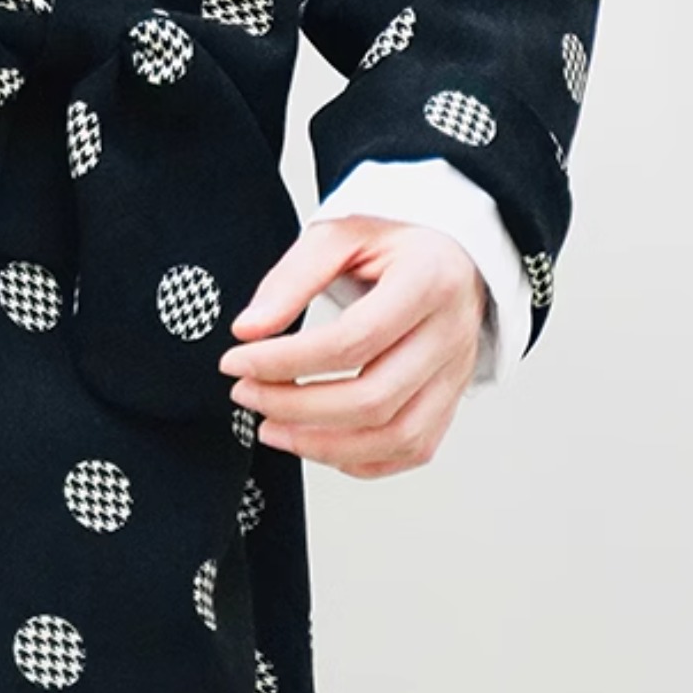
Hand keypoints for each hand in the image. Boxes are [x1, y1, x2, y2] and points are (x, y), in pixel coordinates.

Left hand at [215, 216, 488, 474]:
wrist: (448, 249)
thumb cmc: (393, 239)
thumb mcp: (339, 234)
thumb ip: (292, 278)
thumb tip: (248, 330)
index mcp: (429, 282)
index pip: (353, 340)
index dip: (286, 360)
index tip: (237, 360)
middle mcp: (451, 334)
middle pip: (374, 398)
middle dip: (296, 407)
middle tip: (245, 394)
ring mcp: (456, 372)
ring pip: (398, 437)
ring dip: (325, 445)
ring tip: (271, 428)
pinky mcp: (451, 398)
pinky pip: (412, 448)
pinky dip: (360, 458)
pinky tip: (317, 440)